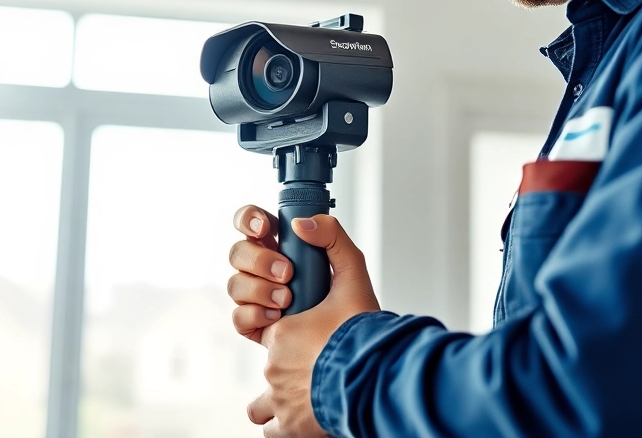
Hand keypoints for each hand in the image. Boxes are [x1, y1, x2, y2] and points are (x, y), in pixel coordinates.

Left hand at [228, 207, 380, 437]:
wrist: (379, 379)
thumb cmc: (366, 336)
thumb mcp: (354, 278)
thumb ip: (333, 242)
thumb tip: (302, 224)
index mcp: (281, 335)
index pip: (266, 329)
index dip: (282, 329)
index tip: (299, 331)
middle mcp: (274, 368)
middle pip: (270, 366)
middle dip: (286, 366)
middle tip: (313, 365)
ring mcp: (279, 401)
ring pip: (261, 404)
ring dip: (277, 400)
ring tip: (303, 394)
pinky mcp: (288, 429)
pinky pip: (271, 429)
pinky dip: (283, 425)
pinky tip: (303, 416)